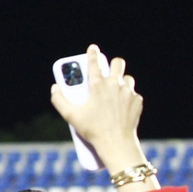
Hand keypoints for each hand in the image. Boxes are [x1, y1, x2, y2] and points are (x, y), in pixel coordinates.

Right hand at [48, 45, 145, 171]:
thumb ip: (59, 100)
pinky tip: (121, 106)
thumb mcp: (70, 116)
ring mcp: (128, 93)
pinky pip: (133, 94)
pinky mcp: (137, 101)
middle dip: (113, 63)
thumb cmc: (93, 129)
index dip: (92, 53)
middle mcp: (114, 85)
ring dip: (121, 81)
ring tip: (113, 91)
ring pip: (127, 78)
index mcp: (98, 85)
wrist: (117, 143)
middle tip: (107, 71)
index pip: (94, 63)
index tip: (93, 48)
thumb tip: (55, 88)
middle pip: (118, 63)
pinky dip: (127, 97)